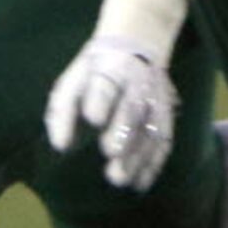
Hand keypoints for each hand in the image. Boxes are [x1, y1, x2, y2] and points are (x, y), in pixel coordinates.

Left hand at [45, 35, 177, 191]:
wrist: (138, 45)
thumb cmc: (96, 70)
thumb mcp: (74, 79)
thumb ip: (63, 111)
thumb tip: (61, 145)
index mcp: (111, 68)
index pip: (107, 83)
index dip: (102, 100)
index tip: (93, 119)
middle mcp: (138, 83)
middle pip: (132, 106)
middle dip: (123, 129)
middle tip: (111, 152)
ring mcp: (156, 100)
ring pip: (150, 128)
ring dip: (138, 154)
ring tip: (120, 178)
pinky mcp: (166, 115)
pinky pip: (164, 140)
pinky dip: (154, 163)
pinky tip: (140, 182)